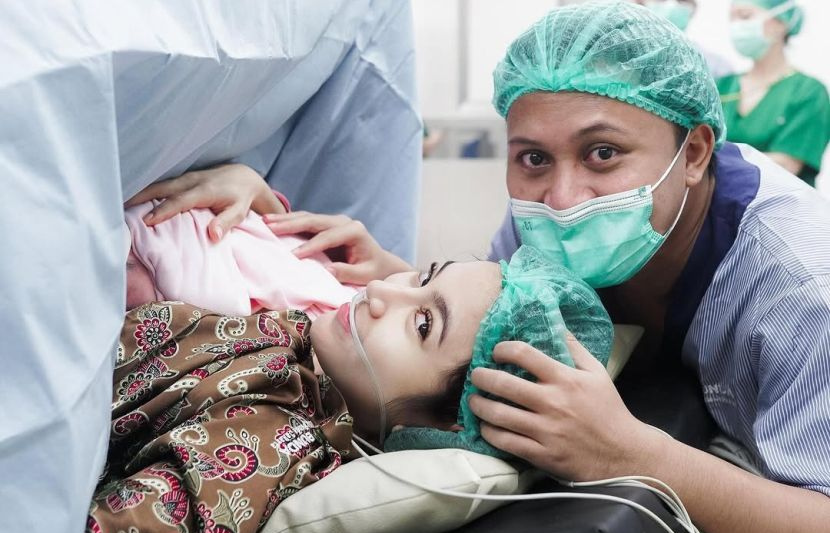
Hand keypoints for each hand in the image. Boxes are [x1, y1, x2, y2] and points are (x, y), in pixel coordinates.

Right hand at [125, 163, 284, 241]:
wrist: (243, 177)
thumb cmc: (241, 198)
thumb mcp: (239, 212)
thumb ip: (226, 222)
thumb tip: (214, 236)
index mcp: (204, 190)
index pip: (180, 201)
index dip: (164, 211)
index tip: (148, 221)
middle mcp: (191, 181)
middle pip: (162, 188)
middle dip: (141, 197)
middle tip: (119, 208)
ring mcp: (185, 178)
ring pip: (159, 185)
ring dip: (140, 193)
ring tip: (119, 204)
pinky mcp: (182, 178)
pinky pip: (162, 185)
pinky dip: (147, 191)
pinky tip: (133, 200)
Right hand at [262, 211, 410, 284]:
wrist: (380, 263)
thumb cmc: (373, 271)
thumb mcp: (364, 275)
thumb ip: (347, 272)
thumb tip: (327, 271)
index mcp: (354, 231)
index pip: (328, 237)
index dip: (309, 246)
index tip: (292, 256)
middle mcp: (344, 222)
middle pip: (314, 221)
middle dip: (291, 224)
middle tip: (269, 226)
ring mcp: (334, 221)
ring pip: (307, 217)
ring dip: (286, 219)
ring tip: (265, 220)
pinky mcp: (327, 225)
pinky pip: (306, 221)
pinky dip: (290, 221)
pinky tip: (273, 221)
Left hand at [468, 333, 659, 480]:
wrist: (623, 454)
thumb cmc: (608, 410)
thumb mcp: (597, 373)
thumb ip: (574, 348)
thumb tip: (556, 324)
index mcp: (565, 379)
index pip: (524, 354)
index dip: (502, 349)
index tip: (495, 352)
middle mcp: (553, 403)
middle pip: (504, 384)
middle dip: (481, 377)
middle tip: (476, 375)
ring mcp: (546, 430)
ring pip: (499, 415)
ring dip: (478, 405)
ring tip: (473, 400)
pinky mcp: (542, 454)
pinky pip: (505, 442)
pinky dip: (489, 432)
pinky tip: (485, 426)